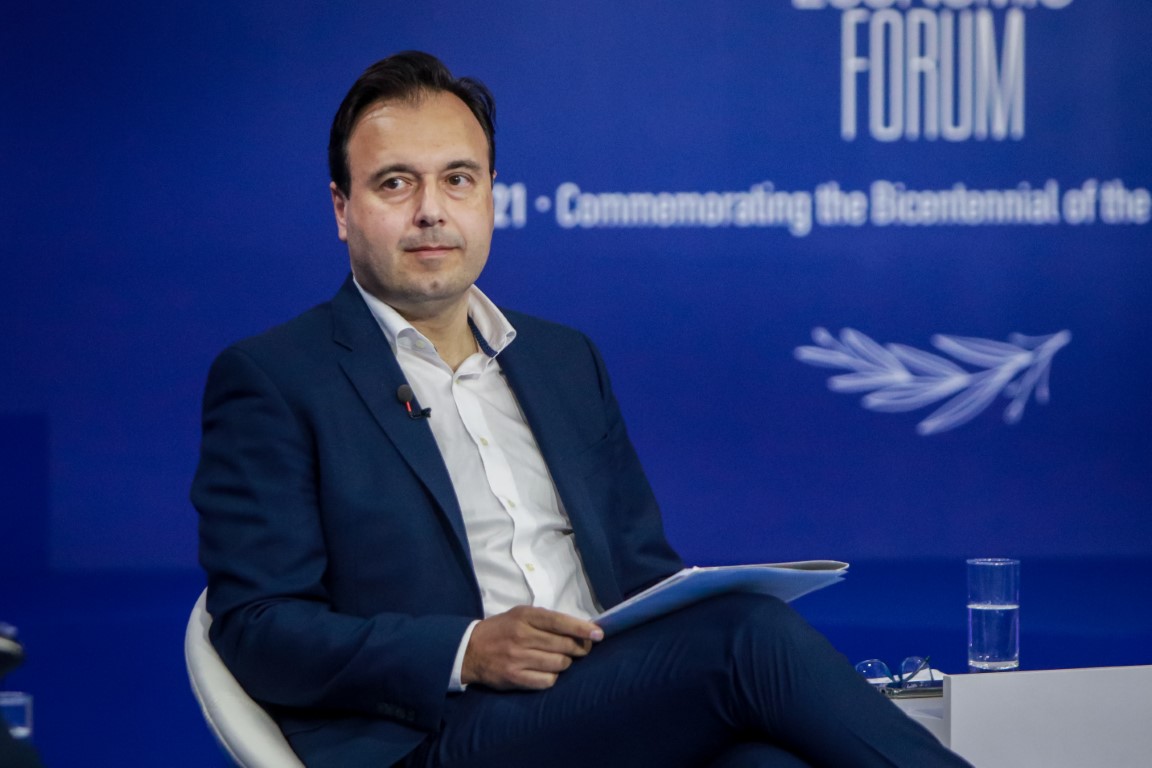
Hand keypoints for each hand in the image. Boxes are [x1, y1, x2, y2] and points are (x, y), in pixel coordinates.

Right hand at [461, 605, 603, 689]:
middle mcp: (521, 636)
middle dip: (578, 648)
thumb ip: (548, 620)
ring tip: (559, 660)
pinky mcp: (514, 677)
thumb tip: (581, 628)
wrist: (470, 649)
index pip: (560, 622)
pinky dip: (552, 677)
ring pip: (559, 664)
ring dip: (565, 663)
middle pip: (564, 645)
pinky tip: (547, 672)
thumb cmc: (503, 629)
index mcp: (525, 616)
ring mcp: (517, 658)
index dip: (582, 629)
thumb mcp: (521, 615)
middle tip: (581, 650)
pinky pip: (547, 681)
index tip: (599, 634)